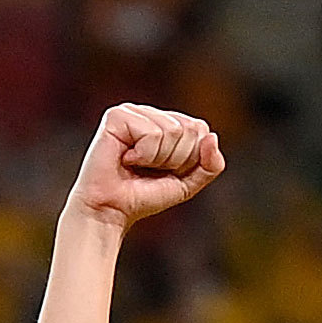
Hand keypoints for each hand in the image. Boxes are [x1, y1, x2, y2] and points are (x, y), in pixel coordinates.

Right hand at [68, 104, 224, 229]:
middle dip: (175, 159)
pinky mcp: (117, 116)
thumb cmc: (143, 197)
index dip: (189, 159)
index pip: (200, 129)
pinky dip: (143, 154)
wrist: (110, 211)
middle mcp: (150, 113)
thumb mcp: (187, 184)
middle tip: (148, 169)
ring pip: (172, 131)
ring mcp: (132, 111)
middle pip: (189, 129)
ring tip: (136, 165)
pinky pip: (151, 133)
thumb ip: (210, 165)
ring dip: (157, 159)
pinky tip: (126, 159)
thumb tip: (211, 135)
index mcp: (166, 122)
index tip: (164, 171)